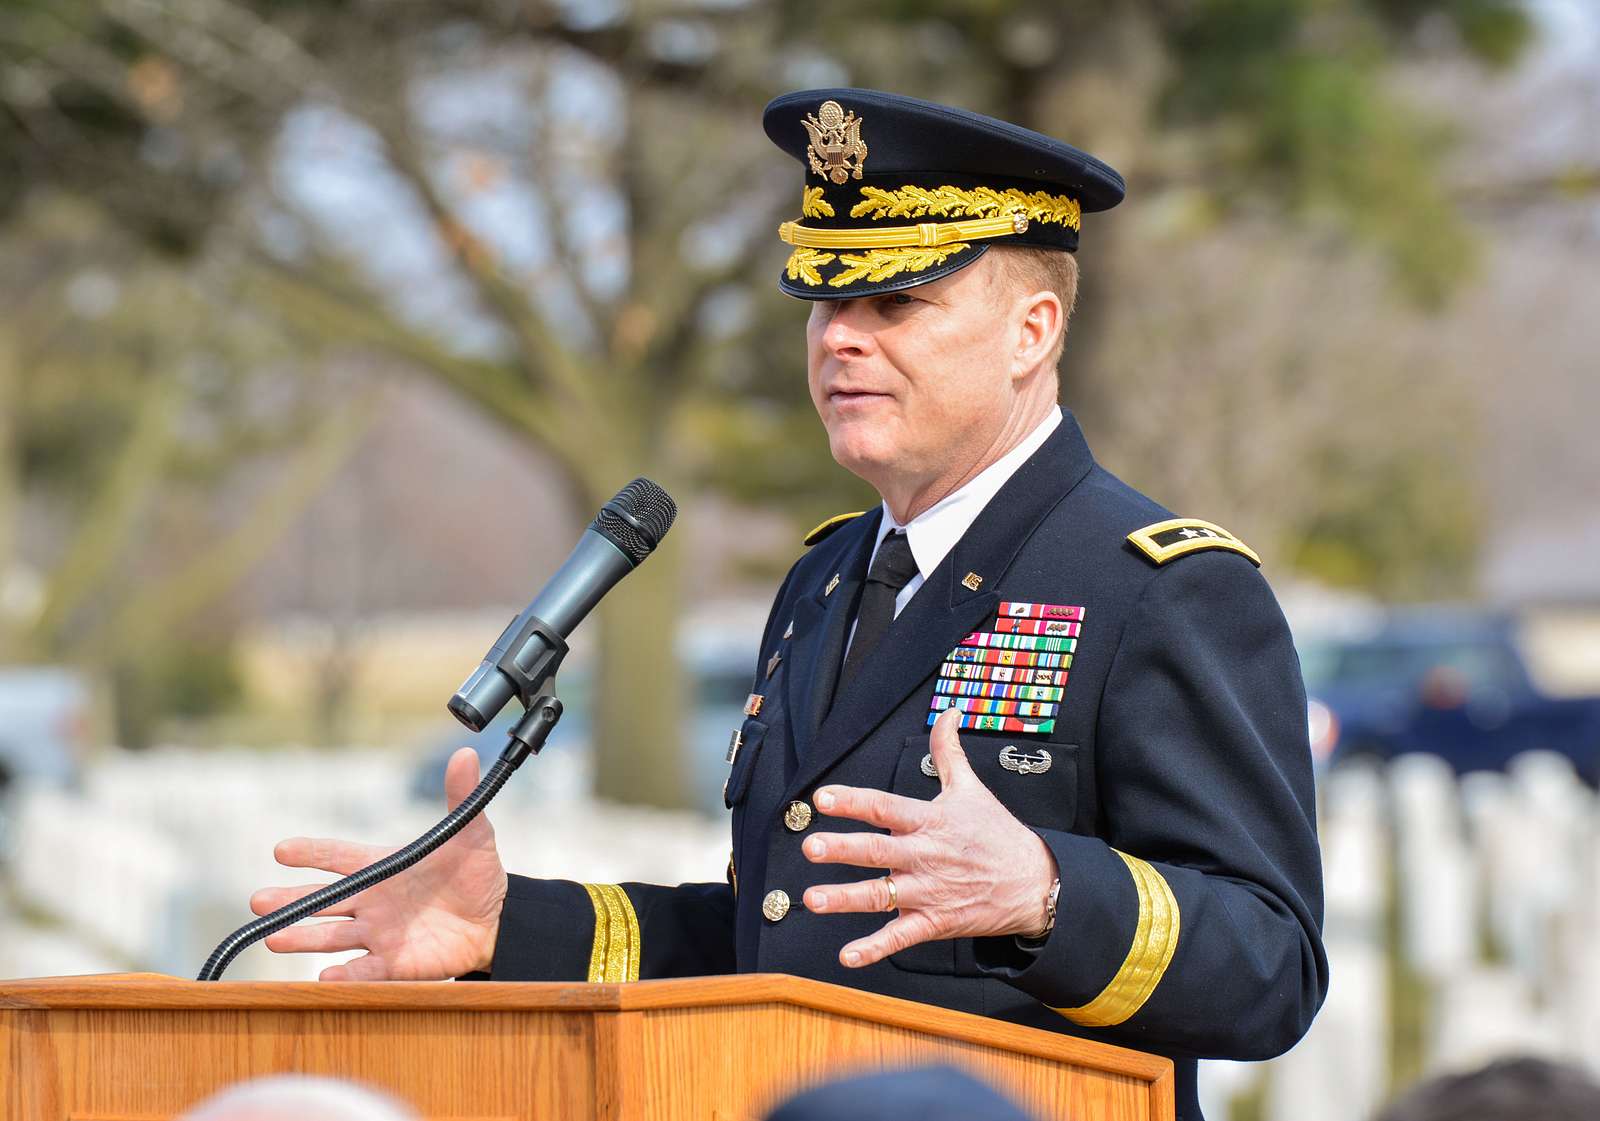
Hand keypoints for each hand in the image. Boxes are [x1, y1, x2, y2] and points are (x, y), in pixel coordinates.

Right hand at [249, 747, 508, 980]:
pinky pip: (365, 970)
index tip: (281, 850)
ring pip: (332, 936)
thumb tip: (466, 753)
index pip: (340, 857)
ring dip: (303, 937)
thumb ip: (461, 795)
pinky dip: (346, 975)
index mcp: (383, 867)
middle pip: (323, 900)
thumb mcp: (471, 832)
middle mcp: (373, 900)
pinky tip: (324, 977)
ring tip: (273, 938)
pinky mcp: (394, 963)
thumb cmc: (476, 873)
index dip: (312, 853)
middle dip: (290, 900)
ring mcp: (379, 933)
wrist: (498, 918)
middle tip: (258, 901)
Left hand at [801, 706, 1057, 967]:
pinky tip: (847, 955)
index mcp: (930, 821)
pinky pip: (900, 937)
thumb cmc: (998, 834)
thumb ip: (949, 751)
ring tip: (813, 898)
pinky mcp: (934, 922)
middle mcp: (925, 856)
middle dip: (842, 849)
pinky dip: (874, 948)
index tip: (822, 797)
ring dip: (846, 898)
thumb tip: (947, 712)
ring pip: (881, 896)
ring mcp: (929, 892)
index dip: (853, 801)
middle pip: (877, 851)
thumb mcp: (972, 788)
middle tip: (811, 847)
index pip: (885, 807)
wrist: (1034, 882)